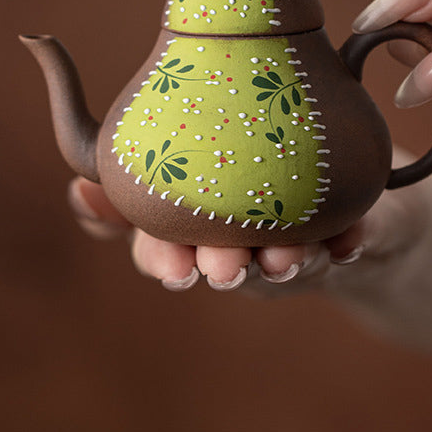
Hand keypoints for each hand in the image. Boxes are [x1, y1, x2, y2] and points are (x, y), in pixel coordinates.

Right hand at [66, 159, 428, 295]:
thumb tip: (78, 187)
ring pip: (282, 262)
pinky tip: (348, 241)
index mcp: (200, 225)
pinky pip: (350, 244)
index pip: (166, 249)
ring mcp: (297, 246)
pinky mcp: (352, 238)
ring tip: (285, 256)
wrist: (353, 202)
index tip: (168, 266)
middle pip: (221, 263)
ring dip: (281, 262)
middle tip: (223, 268)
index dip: (161, 259)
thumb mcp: (194, 163)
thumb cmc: (255, 169)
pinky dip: (347, 243)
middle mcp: (244, 243)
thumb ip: (140, 172)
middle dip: (220, 266)